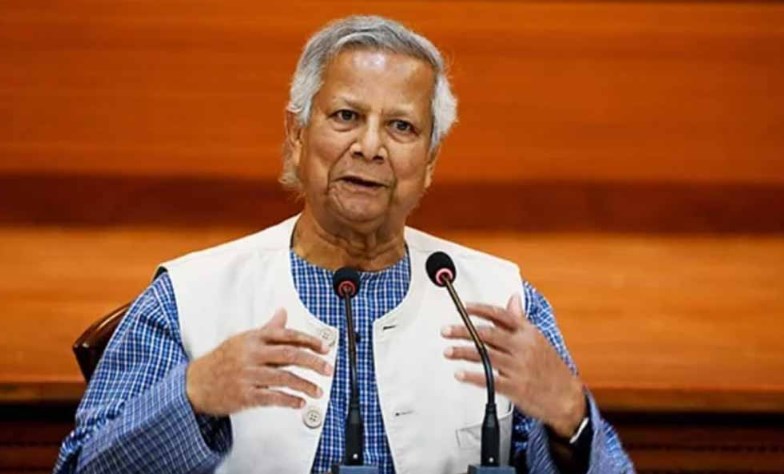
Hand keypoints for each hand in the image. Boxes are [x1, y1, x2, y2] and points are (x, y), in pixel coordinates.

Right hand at [186, 308, 332, 415]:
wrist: (194, 384)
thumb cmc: (221, 360)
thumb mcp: (244, 340)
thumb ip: (267, 329)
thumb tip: (283, 313)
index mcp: (253, 339)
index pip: (287, 335)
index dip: (309, 340)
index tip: (325, 347)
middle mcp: (251, 355)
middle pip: (290, 355)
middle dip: (313, 362)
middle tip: (328, 369)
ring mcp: (248, 375)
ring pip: (284, 378)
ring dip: (305, 385)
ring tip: (317, 390)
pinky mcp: (244, 395)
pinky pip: (272, 398)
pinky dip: (289, 401)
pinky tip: (299, 402)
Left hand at [442, 293, 585, 437]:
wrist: (567, 398)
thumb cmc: (551, 368)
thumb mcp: (538, 340)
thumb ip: (520, 321)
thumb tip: (513, 299)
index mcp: (528, 333)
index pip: (501, 315)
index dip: (480, 310)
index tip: (464, 308)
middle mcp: (523, 348)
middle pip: (488, 334)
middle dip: (464, 330)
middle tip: (446, 330)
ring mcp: (519, 368)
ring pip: (486, 356)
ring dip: (463, 352)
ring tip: (448, 351)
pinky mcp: (516, 388)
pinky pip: (490, 380)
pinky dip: (473, 377)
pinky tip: (460, 374)